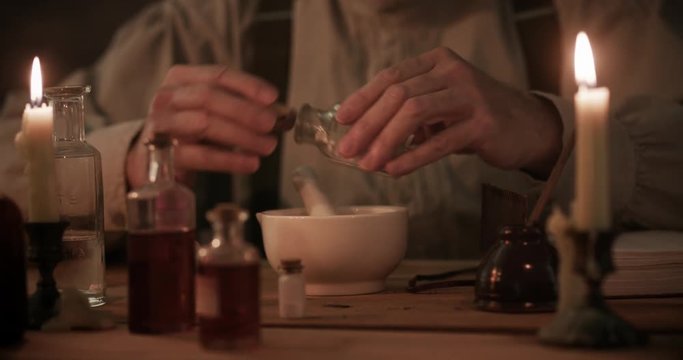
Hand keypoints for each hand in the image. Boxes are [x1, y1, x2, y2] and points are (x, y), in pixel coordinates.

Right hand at [126, 65, 279, 188]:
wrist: (149, 161)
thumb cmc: (187, 132)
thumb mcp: (211, 113)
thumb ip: (240, 109)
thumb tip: (280, 114)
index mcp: (180, 79)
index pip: (217, 75)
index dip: (247, 85)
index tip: (272, 97)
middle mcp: (167, 97)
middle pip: (209, 97)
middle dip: (245, 111)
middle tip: (272, 124)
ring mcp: (160, 124)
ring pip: (204, 123)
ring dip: (241, 135)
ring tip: (267, 146)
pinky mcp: (161, 154)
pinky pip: (199, 155)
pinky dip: (229, 160)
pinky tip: (251, 163)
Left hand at [335, 47, 561, 177]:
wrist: (527, 127)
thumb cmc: (474, 116)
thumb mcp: (440, 104)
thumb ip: (408, 110)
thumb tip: (363, 132)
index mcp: (437, 62)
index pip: (391, 77)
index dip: (363, 98)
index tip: (342, 119)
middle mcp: (452, 72)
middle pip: (398, 95)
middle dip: (368, 124)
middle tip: (347, 149)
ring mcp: (469, 96)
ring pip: (415, 113)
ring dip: (385, 140)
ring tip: (367, 164)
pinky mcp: (482, 124)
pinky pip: (439, 142)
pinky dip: (412, 156)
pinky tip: (394, 169)